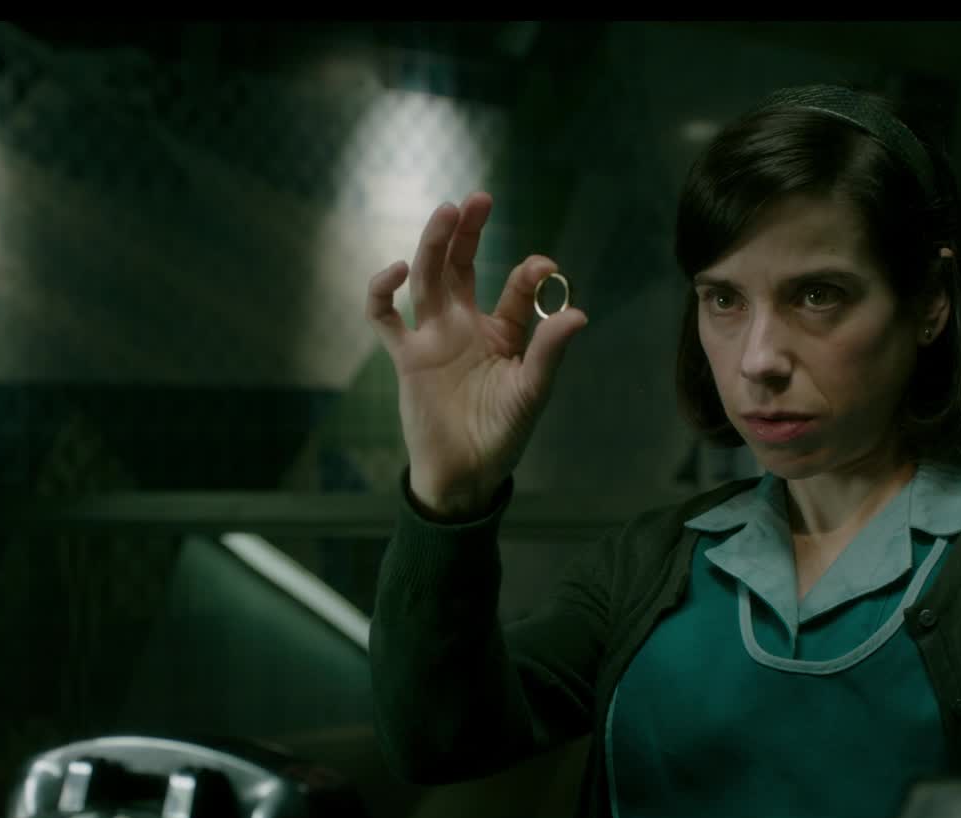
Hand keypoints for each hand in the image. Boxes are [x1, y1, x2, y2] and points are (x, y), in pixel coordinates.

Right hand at [365, 191, 587, 520]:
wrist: (464, 474)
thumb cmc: (503, 434)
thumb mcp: (532, 391)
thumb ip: (548, 352)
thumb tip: (578, 314)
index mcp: (502, 332)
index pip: (516, 289)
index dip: (529, 273)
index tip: (544, 266)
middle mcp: (465, 326)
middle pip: (462, 267)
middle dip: (468, 233)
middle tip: (478, 199)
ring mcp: (433, 337)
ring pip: (428, 279)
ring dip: (435, 245)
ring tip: (446, 212)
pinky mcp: (406, 357)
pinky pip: (385, 318)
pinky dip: (382, 292)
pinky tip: (396, 271)